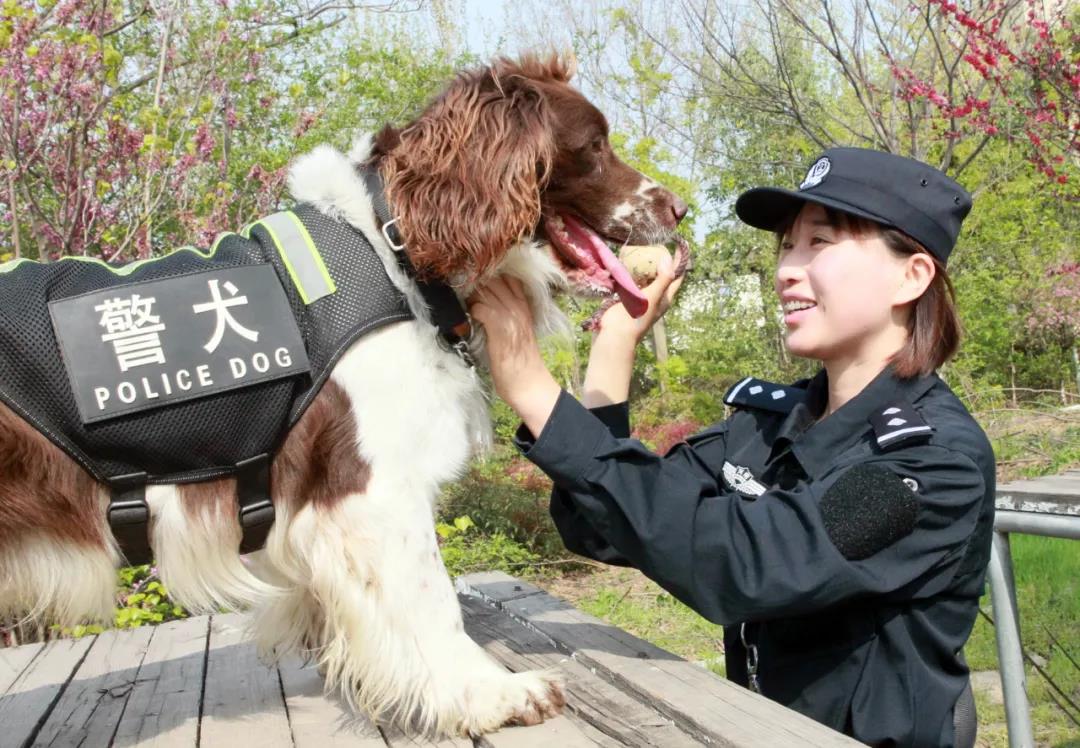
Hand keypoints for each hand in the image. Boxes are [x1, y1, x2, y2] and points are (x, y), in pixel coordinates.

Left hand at [469, 276, 560, 434]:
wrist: (528, 383)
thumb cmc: (520, 360)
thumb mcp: (517, 329)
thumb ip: (506, 312)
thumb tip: (484, 301)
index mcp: (524, 305)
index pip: (508, 276)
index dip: (490, 274)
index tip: (475, 277)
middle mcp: (518, 306)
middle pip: (494, 279)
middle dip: (477, 281)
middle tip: (464, 288)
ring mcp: (510, 315)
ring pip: (485, 290)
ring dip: (471, 296)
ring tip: (465, 304)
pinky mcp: (499, 328)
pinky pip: (480, 308)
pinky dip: (472, 311)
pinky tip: (470, 319)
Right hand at [596, 251, 684, 350]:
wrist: (615, 334)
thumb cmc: (637, 318)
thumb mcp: (653, 297)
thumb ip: (662, 280)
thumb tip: (668, 260)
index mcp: (665, 298)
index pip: (677, 276)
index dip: (680, 261)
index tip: (680, 245)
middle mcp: (654, 297)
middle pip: (662, 275)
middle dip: (662, 261)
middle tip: (659, 244)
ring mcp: (640, 298)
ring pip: (646, 278)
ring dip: (645, 265)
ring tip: (643, 250)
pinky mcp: (626, 298)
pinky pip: (631, 281)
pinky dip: (630, 272)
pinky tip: (626, 262)